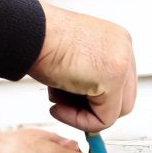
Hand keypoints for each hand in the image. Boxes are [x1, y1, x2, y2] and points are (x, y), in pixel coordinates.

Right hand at [30, 1, 136, 132]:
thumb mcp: (72, 59)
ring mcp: (122, 61)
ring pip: (115, 111)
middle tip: (65, 107)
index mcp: (115, 41)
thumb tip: (88, 103)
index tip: (70, 103)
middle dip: (92, 109)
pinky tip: (59, 109)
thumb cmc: (41, 41)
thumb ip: (88, 78)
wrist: (28, 32)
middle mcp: (123, 47)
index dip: (93, 100)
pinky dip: (81, 121)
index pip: (118, 84)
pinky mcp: (114, 77)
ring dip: (84, 115)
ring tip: (58, 103)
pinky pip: (105, 118)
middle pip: (122, 98)